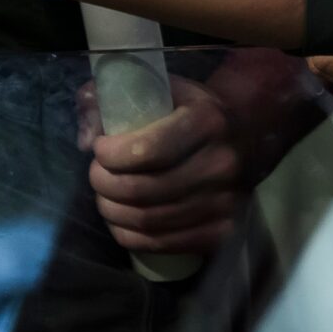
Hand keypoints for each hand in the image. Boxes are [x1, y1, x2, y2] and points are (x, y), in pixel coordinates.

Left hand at [81, 49, 324, 256]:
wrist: (246, 131)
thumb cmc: (188, 108)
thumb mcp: (155, 87)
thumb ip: (110, 99)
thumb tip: (86, 140)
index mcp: (206, 121)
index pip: (148, 150)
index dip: (111, 155)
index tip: (98, 149)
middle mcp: (221, 164)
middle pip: (144, 190)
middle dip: (104, 184)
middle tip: (96, 175)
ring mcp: (226, 202)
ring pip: (151, 220)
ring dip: (113, 212)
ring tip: (104, 197)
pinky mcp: (223, 230)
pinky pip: (166, 244)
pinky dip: (132, 236)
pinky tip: (120, 221)